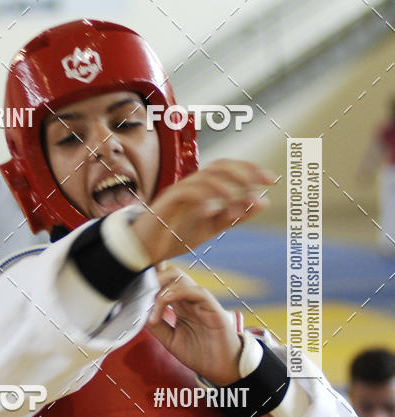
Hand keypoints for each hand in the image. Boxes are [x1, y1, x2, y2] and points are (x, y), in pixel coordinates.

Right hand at [132, 160, 274, 265]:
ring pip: (205, 178)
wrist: (144, 250)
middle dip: (244, 171)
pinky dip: (204, 199)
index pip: (228, 169)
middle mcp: (190, 184)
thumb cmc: (174, 236)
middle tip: (264, 182)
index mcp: (202, 188)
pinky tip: (214, 211)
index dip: (250, 170)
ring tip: (243, 202)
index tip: (272, 179)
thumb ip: (235, 215)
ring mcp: (178, 191)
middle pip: (219, 166)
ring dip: (228, 188)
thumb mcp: (211, 228)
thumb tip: (264, 201)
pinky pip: (187, 193)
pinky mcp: (166, 202)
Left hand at [146, 265, 241, 384]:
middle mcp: (191, 300)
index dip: (149, 280)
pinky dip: (177, 293)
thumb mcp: (171, 340)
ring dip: (161, 288)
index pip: (164, 282)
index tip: (132, 289)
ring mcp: (202, 302)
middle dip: (153, 278)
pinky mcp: (213, 308)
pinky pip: (197, 291)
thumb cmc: (200, 354)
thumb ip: (157, 326)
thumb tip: (139, 313)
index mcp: (181, 305)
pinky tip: (163, 302)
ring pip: (181, 279)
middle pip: (171, 274)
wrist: (222, 370)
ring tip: (150, 307)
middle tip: (139, 293)